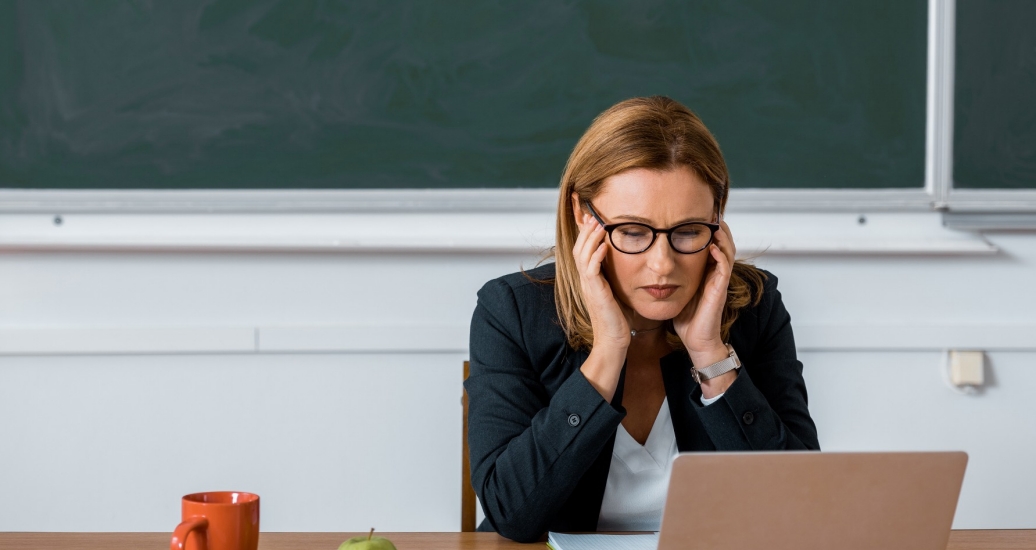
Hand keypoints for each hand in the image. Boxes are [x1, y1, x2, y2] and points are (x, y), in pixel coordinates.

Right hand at [572, 207, 629, 351]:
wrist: (613, 341)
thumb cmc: (617, 319)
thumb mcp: (616, 292)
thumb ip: (615, 277)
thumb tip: (626, 262)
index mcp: (590, 279)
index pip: (582, 250)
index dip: (584, 234)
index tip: (591, 218)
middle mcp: (585, 281)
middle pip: (578, 248)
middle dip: (585, 230)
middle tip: (593, 215)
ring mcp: (588, 286)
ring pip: (582, 255)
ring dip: (590, 238)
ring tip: (599, 224)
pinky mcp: (595, 293)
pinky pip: (591, 270)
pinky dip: (596, 256)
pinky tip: (604, 245)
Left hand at [673, 218, 735, 368]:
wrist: (696, 340)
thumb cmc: (686, 318)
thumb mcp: (676, 290)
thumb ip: (671, 276)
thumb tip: (652, 264)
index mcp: (706, 272)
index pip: (711, 245)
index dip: (708, 230)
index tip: (699, 216)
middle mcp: (715, 274)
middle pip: (724, 243)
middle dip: (719, 228)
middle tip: (711, 213)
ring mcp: (719, 281)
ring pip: (728, 251)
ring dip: (722, 237)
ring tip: (715, 224)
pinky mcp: (720, 289)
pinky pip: (724, 268)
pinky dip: (720, 255)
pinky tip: (712, 247)